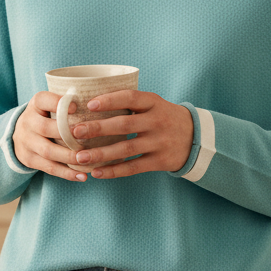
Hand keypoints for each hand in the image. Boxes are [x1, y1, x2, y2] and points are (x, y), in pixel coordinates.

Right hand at [12, 91, 86, 181]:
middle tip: (88, 138)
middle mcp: (28, 122)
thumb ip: (66, 102)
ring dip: (70, 157)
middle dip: (67, 134)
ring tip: (88, 160)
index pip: (43, 100)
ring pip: (48, 151)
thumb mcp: (50, 103)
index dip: (58, 103)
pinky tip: (82, 176)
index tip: (76, 107)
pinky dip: (67, 173)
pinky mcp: (29, 159)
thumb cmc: (46, 115)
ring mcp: (27, 142)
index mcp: (35, 104)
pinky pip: (49, 168)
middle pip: (45, 128)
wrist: (19, 134)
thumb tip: (94, 102)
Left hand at [70, 89, 193, 178]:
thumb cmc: (163, 116)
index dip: (110, 100)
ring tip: (80, 157)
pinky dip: (114, 170)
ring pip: (126, 149)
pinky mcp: (159, 161)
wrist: (195, 137)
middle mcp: (157, 121)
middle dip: (98, 128)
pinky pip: (133, 167)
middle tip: (75, 132)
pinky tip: (97, 172)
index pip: (130, 98)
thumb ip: (130, 102)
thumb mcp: (153, 103)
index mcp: (154, 102)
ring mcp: (159, 142)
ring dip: (101, 153)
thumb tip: (91, 102)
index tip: (89, 104)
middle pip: (124, 125)